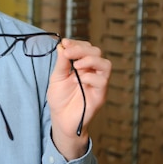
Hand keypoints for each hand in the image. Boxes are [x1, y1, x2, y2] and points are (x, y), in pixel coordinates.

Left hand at [47, 38, 110, 158]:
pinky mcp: (100, 95)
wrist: (61, 120)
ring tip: (75, 65)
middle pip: (96, 52)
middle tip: (68, 53)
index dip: (77, 43)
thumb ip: (61, 63)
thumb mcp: (57, 78)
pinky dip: (91, 76)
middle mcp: (92, 72)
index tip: (65, 43)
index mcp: (82, 66)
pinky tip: (80, 79)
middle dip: (82, 49)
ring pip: (105, 64)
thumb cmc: (60, 99)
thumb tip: (62, 45)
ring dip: (90, 60)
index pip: (86, 48)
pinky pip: (103, 81)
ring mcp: (97, 83)